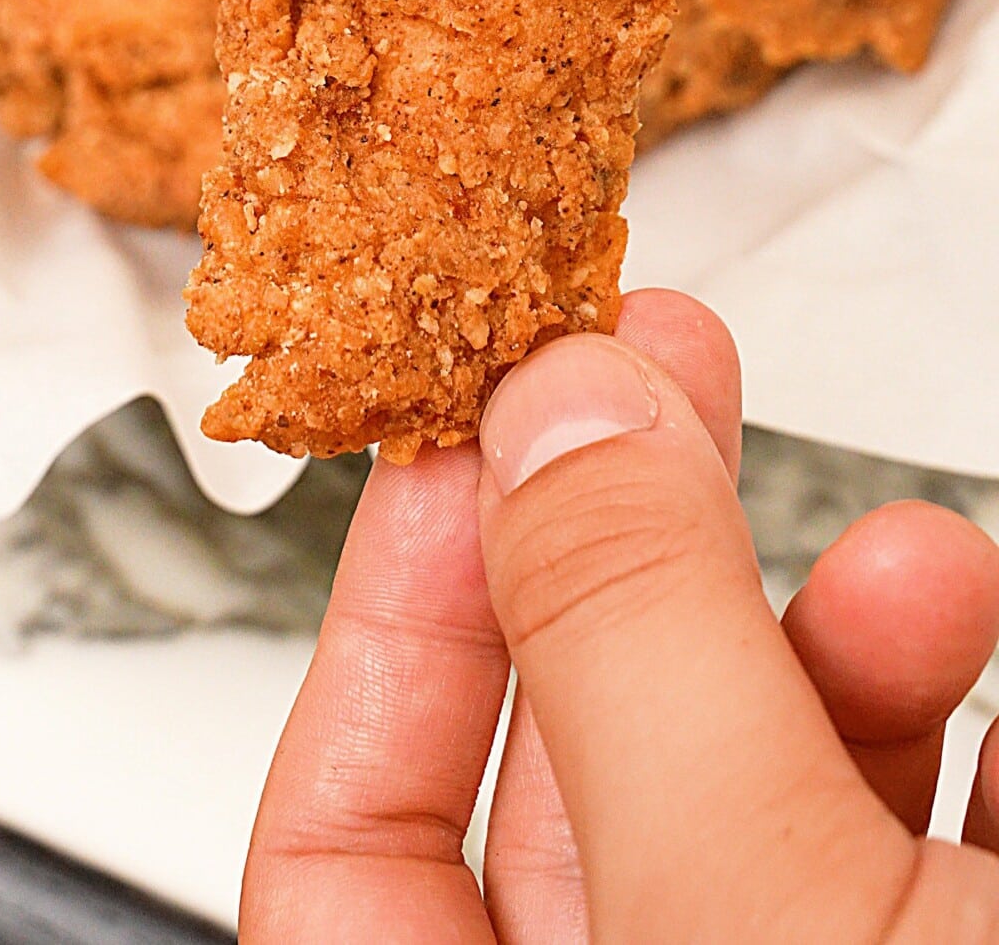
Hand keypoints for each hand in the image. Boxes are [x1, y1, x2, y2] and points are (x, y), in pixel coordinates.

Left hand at [242, 292, 998, 942]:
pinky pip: (893, 824)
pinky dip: (937, 710)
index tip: (478, 441)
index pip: (343, 852)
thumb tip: (551, 431)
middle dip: (632, 552)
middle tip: (661, 386)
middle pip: (575, 774)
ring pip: (755, 790)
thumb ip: (635, 648)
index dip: (391, 622)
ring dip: (831, 636)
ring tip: (907, 565)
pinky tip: (966, 631)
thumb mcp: (752, 901)